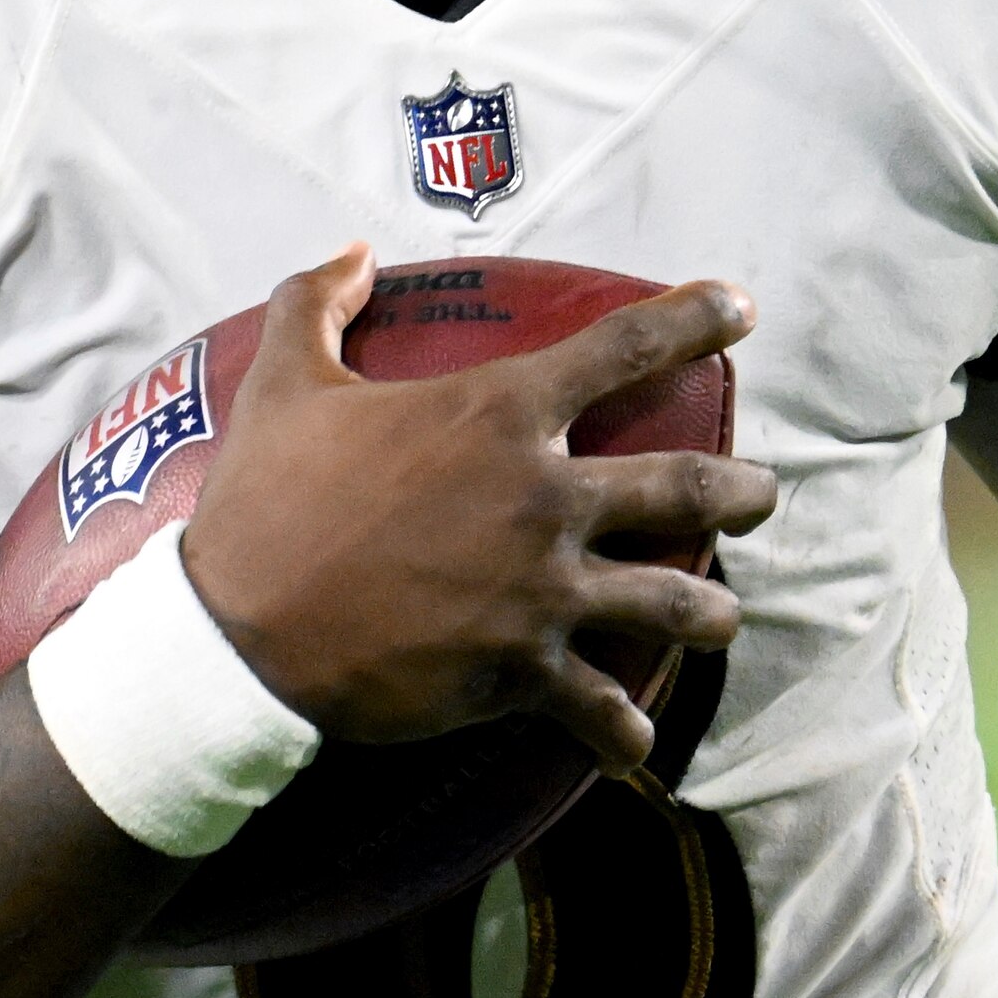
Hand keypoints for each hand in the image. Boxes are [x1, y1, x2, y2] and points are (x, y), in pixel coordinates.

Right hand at [180, 245, 782, 776]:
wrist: (235, 636)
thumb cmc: (263, 503)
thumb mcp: (284, 383)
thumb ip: (318, 303)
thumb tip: (352, 252)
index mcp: (498, 413)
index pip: (623, 347)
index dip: (693, 319)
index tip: (742, 309)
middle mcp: (541, 497)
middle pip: (686, 487)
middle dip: (743, 492)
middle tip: (763, 495)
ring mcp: (540, 589)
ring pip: (673, 601)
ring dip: (712, 611)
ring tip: (725, 616)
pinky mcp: (519, 670)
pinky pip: (599, 706)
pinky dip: (626, 730)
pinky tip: (639, 745)